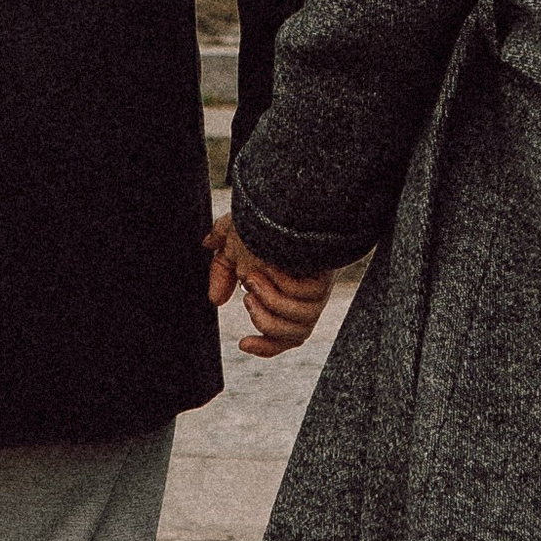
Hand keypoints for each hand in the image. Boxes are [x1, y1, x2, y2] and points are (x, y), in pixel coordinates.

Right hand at [206, 213, 332, 357]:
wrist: (285, 193)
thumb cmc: (261, 216)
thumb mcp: (233, 244)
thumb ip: (222, 270)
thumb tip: (215, 300)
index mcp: (289, 295)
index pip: (286, 335)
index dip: (266, 347)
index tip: (241, 344)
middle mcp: (307, 296)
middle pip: (296, 336)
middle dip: (264, 322)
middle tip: (247, 297)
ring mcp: (319, 287)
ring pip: (300, 323)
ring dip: (270, 303)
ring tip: (254, 278)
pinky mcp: (326, 277)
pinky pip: (305, 299)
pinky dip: (284, 286)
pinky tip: (275, 265)